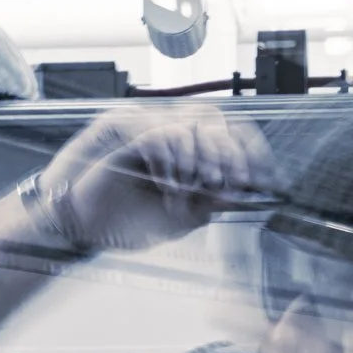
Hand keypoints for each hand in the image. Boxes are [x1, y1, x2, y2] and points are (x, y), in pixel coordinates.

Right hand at [39, 104, 273, 253]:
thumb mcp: (180, 221)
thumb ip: (209, 205)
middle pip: (217, 123)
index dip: (252, 153)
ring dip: (199, 160)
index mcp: (193, 157)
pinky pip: (161, 135)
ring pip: (191, 126)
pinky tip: (168, 187)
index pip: (232, 136)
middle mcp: (177, 141)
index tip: (266, 179)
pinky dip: (171, 161)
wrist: (87, 229)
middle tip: (227, 183)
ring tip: (191, 190)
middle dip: (228, 155)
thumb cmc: (129, 222)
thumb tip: (240, 192)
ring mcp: (154, 137)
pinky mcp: (130, 139)